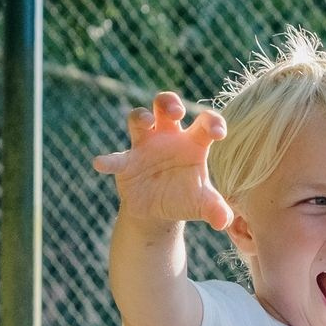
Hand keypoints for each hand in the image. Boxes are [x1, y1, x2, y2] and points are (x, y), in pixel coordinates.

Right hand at [92, 92, 233, 230]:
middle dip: (169, 103)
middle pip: (166, 107)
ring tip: (146, 123)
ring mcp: (145, 146)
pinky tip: (100, 164)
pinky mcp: (126, 162)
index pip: (204, 122)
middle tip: (176, 112)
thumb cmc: (186, 198)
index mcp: (193, 142)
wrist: (160, 211)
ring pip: (139, 119)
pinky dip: (108, 161)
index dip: (212, 122)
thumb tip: (224, 222)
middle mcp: (168, 136)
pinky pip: (116, 158)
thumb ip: (216, 209)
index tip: (218, 134)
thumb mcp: (203, 204)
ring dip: (141, 117)